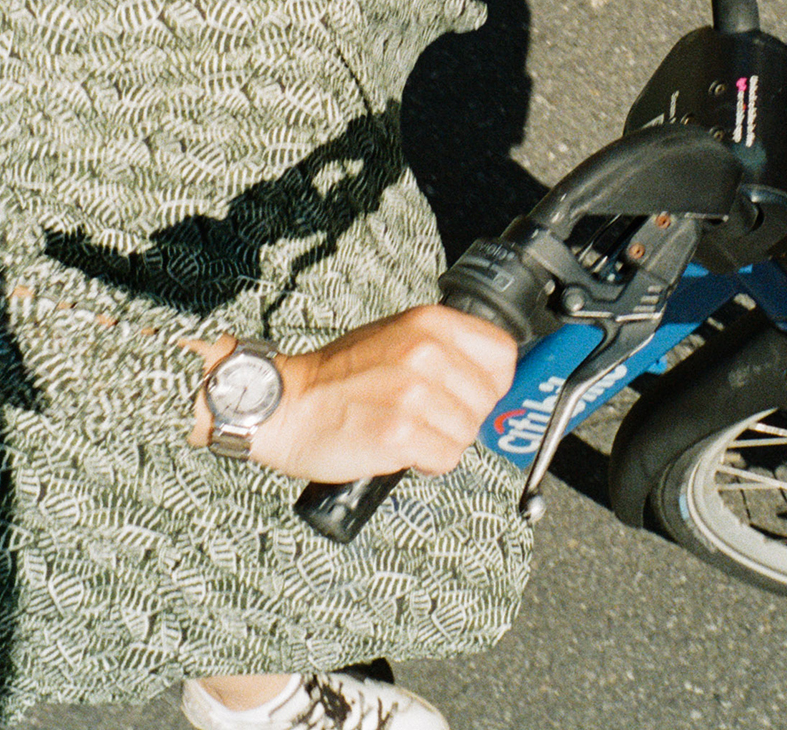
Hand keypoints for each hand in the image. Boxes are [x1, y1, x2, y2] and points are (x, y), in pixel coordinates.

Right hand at [188, 306, 517, 482]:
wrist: (284, 404)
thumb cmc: (336, 377)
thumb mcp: (396, 337)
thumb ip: (444, 350)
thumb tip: (489, 378)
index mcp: (431, 324)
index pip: (503, 354)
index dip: (491, 382)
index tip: (470, 394)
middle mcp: (428, 353)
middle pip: (488, 401)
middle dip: (462, 418)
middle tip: (425, 417)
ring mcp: (415, 392)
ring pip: (467, 434)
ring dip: (441, 442)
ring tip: (405, 430)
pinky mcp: (401, 432)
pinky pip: (445, 459)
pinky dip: (425, 463)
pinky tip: (398, 449)